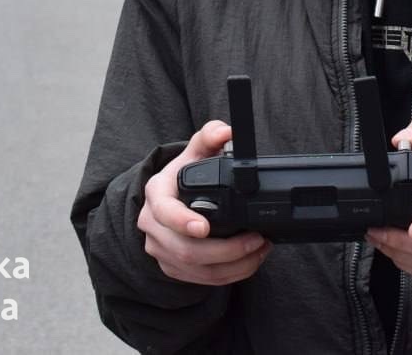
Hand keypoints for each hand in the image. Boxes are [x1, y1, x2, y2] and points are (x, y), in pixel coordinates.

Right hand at [137, 120, 271, 285]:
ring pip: (196, 270)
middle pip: (185, 249)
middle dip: (226, 249)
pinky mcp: (173, 268)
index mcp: (156, 195)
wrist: (168, 200)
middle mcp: (152, 226)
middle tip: (256, 239)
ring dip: (233, 264)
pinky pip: (201, 280)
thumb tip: (227, 131)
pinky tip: (250, 261)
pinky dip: (230, 274)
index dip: (182, 222)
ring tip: (259, 249)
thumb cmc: (183, 175)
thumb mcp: (194, 152)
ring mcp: (161, 250)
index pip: (164, 212)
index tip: (205, 227)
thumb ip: (209, 136)